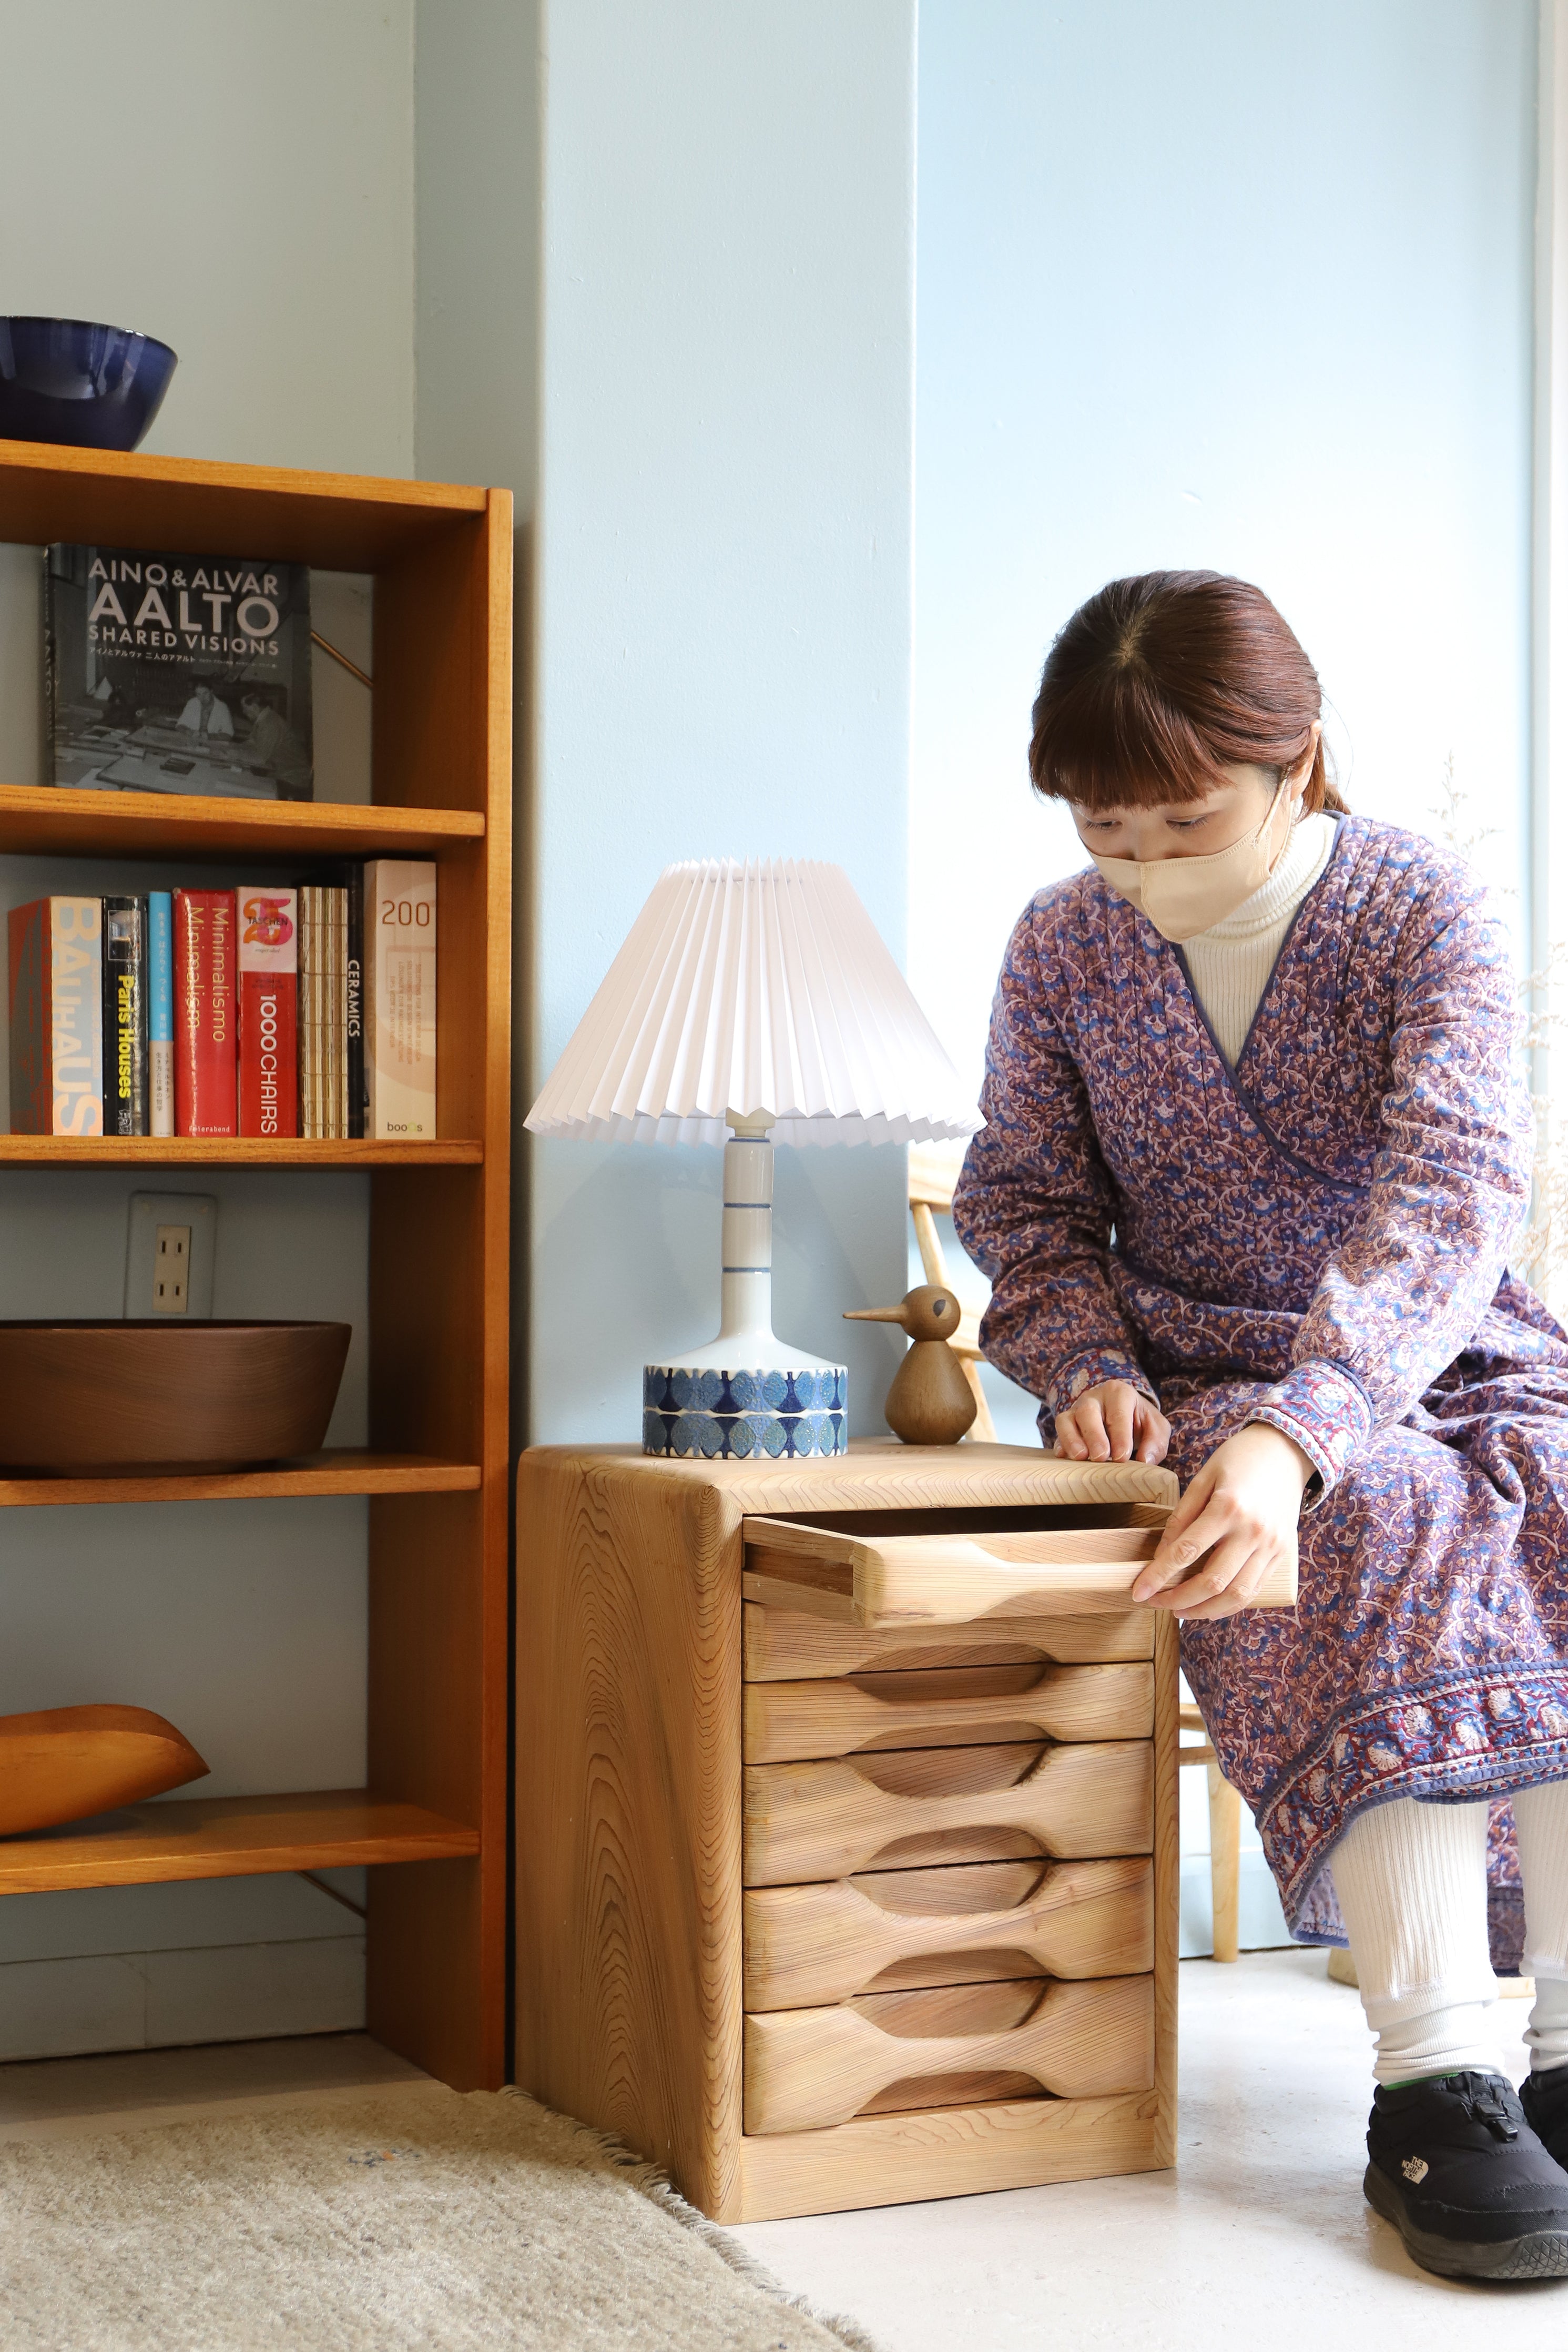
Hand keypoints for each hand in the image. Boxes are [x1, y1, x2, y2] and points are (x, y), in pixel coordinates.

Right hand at [1054, 1379, 1169, 1463]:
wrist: (1125, 1417)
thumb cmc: (1140, 1422)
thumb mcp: (1156, 1429)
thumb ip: (1155, 1443)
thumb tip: (1145, 1461)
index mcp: (1119, 1393)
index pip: (1118, 1413)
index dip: (1120, 1435)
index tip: (1122, 1457)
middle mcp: (1094, 1398)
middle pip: (1088, 1412)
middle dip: (1094, 1435)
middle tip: (1101, 1457)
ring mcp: (1076, 1409)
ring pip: (1066, 1419)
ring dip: (1072, 1439)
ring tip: (1080, 1457)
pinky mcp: (1066, 1424)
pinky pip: (1058, 1432)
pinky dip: (1060, 1444)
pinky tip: (1064, 1458)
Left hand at [1132, 1423, 1311, 1619]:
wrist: (1286, 1451)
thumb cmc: (1239, 1459)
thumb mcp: (1204, 1478)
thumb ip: (1182, 1517)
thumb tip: (1161, 1556)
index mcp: (1228, 1507)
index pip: (1186, 1552)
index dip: (1158, 1576)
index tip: (1138, 1591)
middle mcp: (1252, 1531)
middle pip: (1212, 1582)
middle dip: (1178, 1599)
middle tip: (1155, 1602)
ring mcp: (1271, 1546)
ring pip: (1236, 1595)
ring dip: (1203, 1610)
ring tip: (1179, 1610)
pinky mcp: (1282, 1554)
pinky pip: (1254, 1590)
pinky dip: (1229, 1605)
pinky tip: (1208, 1606)